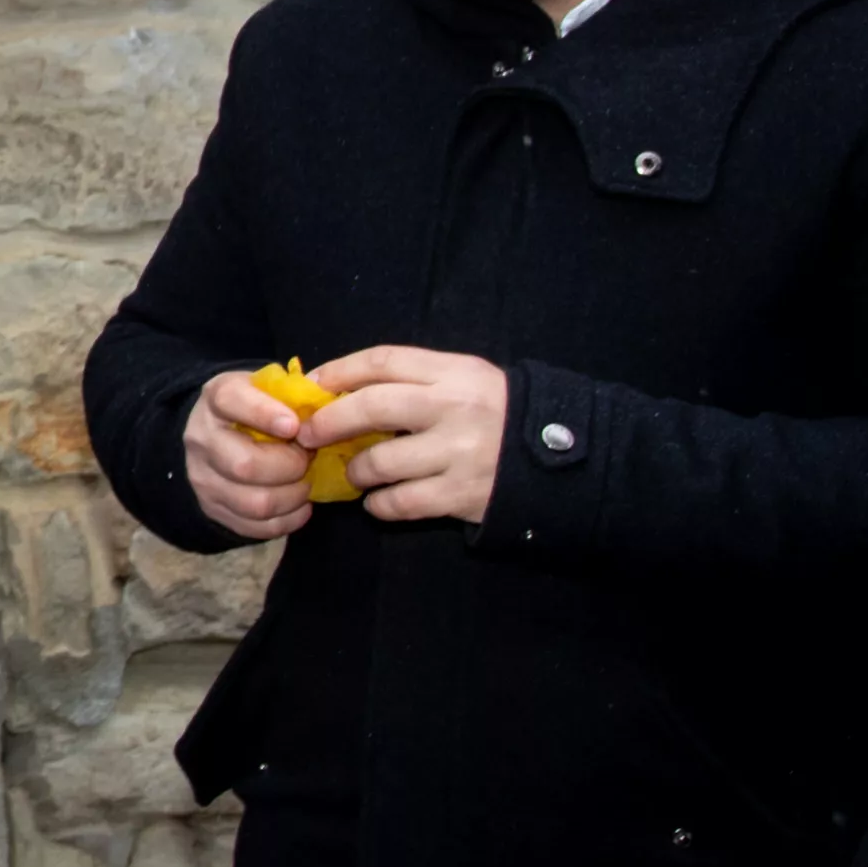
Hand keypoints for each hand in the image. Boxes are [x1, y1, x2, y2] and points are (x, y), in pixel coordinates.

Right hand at [186, 371, 320, 542]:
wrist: (218, 436)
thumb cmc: (256, 409)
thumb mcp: (268, 389)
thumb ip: (293, 395)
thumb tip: (329, 412)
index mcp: (216, 398)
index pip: (231, 401)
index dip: (263, 413)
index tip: (295, 425)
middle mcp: (201, 439)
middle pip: (246, 465)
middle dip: (291, 467)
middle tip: (308, 459)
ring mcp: (203, 479)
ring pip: (255, 503)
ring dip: (293, 497)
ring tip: (306, 484)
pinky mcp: (213, 510)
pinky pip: (257, 527)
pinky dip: (288, 520)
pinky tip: (300, 505)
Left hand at [299, 346, 509, 525]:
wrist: (559, 461)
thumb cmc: (499, 416)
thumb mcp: (467, 380)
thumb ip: (416, 380)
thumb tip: (340, 388)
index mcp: (455, 373)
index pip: (384, 361)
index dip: (339, 371)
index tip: (311, 386)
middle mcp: (454, 408)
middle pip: (371, 407)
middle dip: (329, 421)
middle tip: (308, 435)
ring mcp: (459, 453)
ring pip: (380, 462)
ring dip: (356, 470)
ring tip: (355, 472)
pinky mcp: (461, 494)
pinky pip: (400, 502)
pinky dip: (379, 505)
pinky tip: (379, 501)